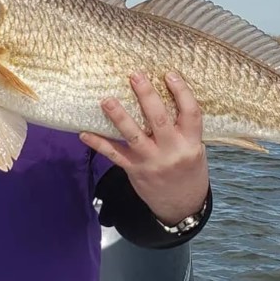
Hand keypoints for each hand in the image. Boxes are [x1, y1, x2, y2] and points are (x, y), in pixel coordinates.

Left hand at [80, 71, 209, 225]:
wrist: (182, 207)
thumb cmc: (188, 170)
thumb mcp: (195, 149)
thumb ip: (182, 128)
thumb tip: (162, 94)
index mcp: (191, 143)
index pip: (191, 113)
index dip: (182, 92)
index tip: (170, 74)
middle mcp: (171, 151)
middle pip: (159, 120)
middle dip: (146, 96)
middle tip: (135, 76)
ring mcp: (151, 162)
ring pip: (133, 136)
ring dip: (118, 117)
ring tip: (106, 100)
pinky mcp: (134, 170)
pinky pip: (114, 155)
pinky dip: (98, 143)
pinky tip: (84, 133)